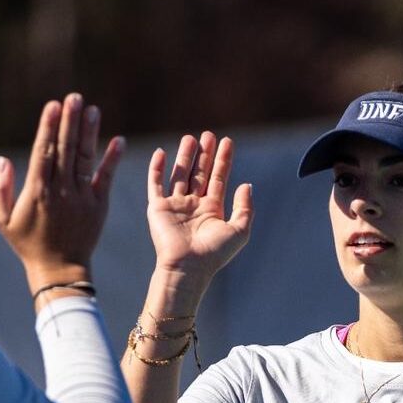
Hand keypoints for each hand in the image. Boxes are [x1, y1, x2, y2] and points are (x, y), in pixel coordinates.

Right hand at [0, 93, 124, 291]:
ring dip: (90, 134)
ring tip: (93, 110)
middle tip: (74, 97)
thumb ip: (0, 189)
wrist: (60, 271)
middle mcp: (60, 192)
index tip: (53, 105)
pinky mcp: (99, 206)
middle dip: (70, 122)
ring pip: (85, 159)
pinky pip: (106, 178)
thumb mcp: (3, 221)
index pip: (43, 152)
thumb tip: (3, 159)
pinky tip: (118, 140)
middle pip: (65, 150)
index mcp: (36, 192)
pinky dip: (112, 159)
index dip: (48, 127)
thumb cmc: (28, 244)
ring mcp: (81, 198)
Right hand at [146, 132, 252, 292]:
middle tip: (208, 135)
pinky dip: (156, 168)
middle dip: (205, 154)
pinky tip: (161, 152)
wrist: (187, 267)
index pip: (218, 179)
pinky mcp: (157, 208)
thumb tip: (247, 184)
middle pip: (200, 173)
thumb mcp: (239, 230)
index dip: (223, 160)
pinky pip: (155, 184)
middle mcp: (193, 206)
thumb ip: (245, 207)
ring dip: (185, 156)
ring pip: (180, 174)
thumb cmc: (213, 254)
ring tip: (190, 138)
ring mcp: (175, 206)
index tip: (227, 141)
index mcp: (212, 210)